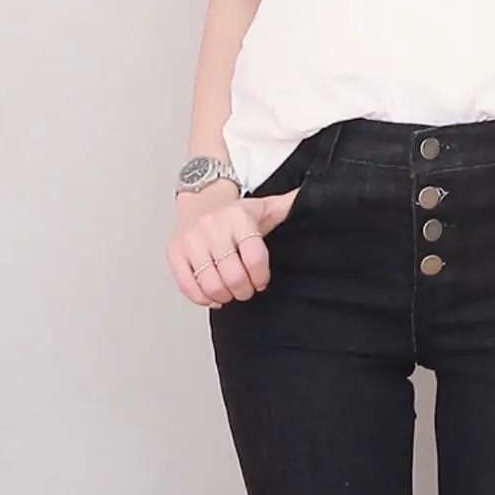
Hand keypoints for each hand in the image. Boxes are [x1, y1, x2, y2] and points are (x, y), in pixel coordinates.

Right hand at [166, 186, 301, 308]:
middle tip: (247, 290)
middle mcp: (213, 227)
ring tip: (231, 292)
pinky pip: (187, 286)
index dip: (260, 277)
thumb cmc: (236, 212)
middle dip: (244, 290)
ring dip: (224, 295)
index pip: (254, 257)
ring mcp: (192, 241)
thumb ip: (290, 205)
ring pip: (210, 284)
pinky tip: (212, 295)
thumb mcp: (266, 206)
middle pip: (232, 275)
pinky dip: (202, 297)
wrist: (200, 201)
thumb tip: (319, 197)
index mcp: (239, 217)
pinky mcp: (175, 253)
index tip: (262, 281)